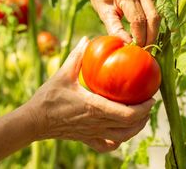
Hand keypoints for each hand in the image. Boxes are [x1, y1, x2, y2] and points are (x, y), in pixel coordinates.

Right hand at [27, 37, 154, 151]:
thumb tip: (88, 39)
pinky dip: (118, 142)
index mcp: (95, 107)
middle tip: (149, 104)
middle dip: (145, 116)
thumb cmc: (48, 98)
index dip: (144, 108)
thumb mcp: (63, 74)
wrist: (34, 121)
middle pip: (130, 127)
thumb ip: (77, 56)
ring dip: (136, 129)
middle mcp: (97, 123)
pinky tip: (121, 134)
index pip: (128, 113)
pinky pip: (107, 146)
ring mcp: (93, 134)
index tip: (151, 97)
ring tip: (141, 117)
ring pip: (122, 137)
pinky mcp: (87, 139)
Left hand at [82, 0, 160, 46]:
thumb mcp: (104, 13)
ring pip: (157, 14)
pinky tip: (148, 33)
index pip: (138, 19)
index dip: (140, 37)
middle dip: (151, 36)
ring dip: (154, 31)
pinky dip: (153, 23)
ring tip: (147, 44)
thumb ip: (115, 30)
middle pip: (153, 17)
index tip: (137, 49)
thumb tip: (127, 45)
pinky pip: (155, 9)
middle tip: (146, 50)